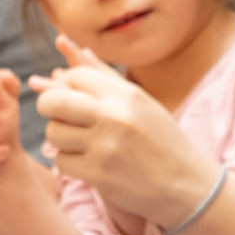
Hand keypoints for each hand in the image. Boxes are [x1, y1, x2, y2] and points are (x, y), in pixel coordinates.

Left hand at [32, 36, 215, 224]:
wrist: (186, 185)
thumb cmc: (163, 140)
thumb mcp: (142, 103)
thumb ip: (106, 77)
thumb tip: (78, 49)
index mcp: (127, 95)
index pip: (75, 76)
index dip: (63, 84)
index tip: (69, 95)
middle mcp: (114, 117)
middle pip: (54, 101)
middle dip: (48, 106)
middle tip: (58, 116)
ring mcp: (105, 147)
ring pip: (53, 132)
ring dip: (59, 137)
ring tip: (77, 141)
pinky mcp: (98, 174)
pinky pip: (61, 161)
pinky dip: (69, 162)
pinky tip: (86, 162)